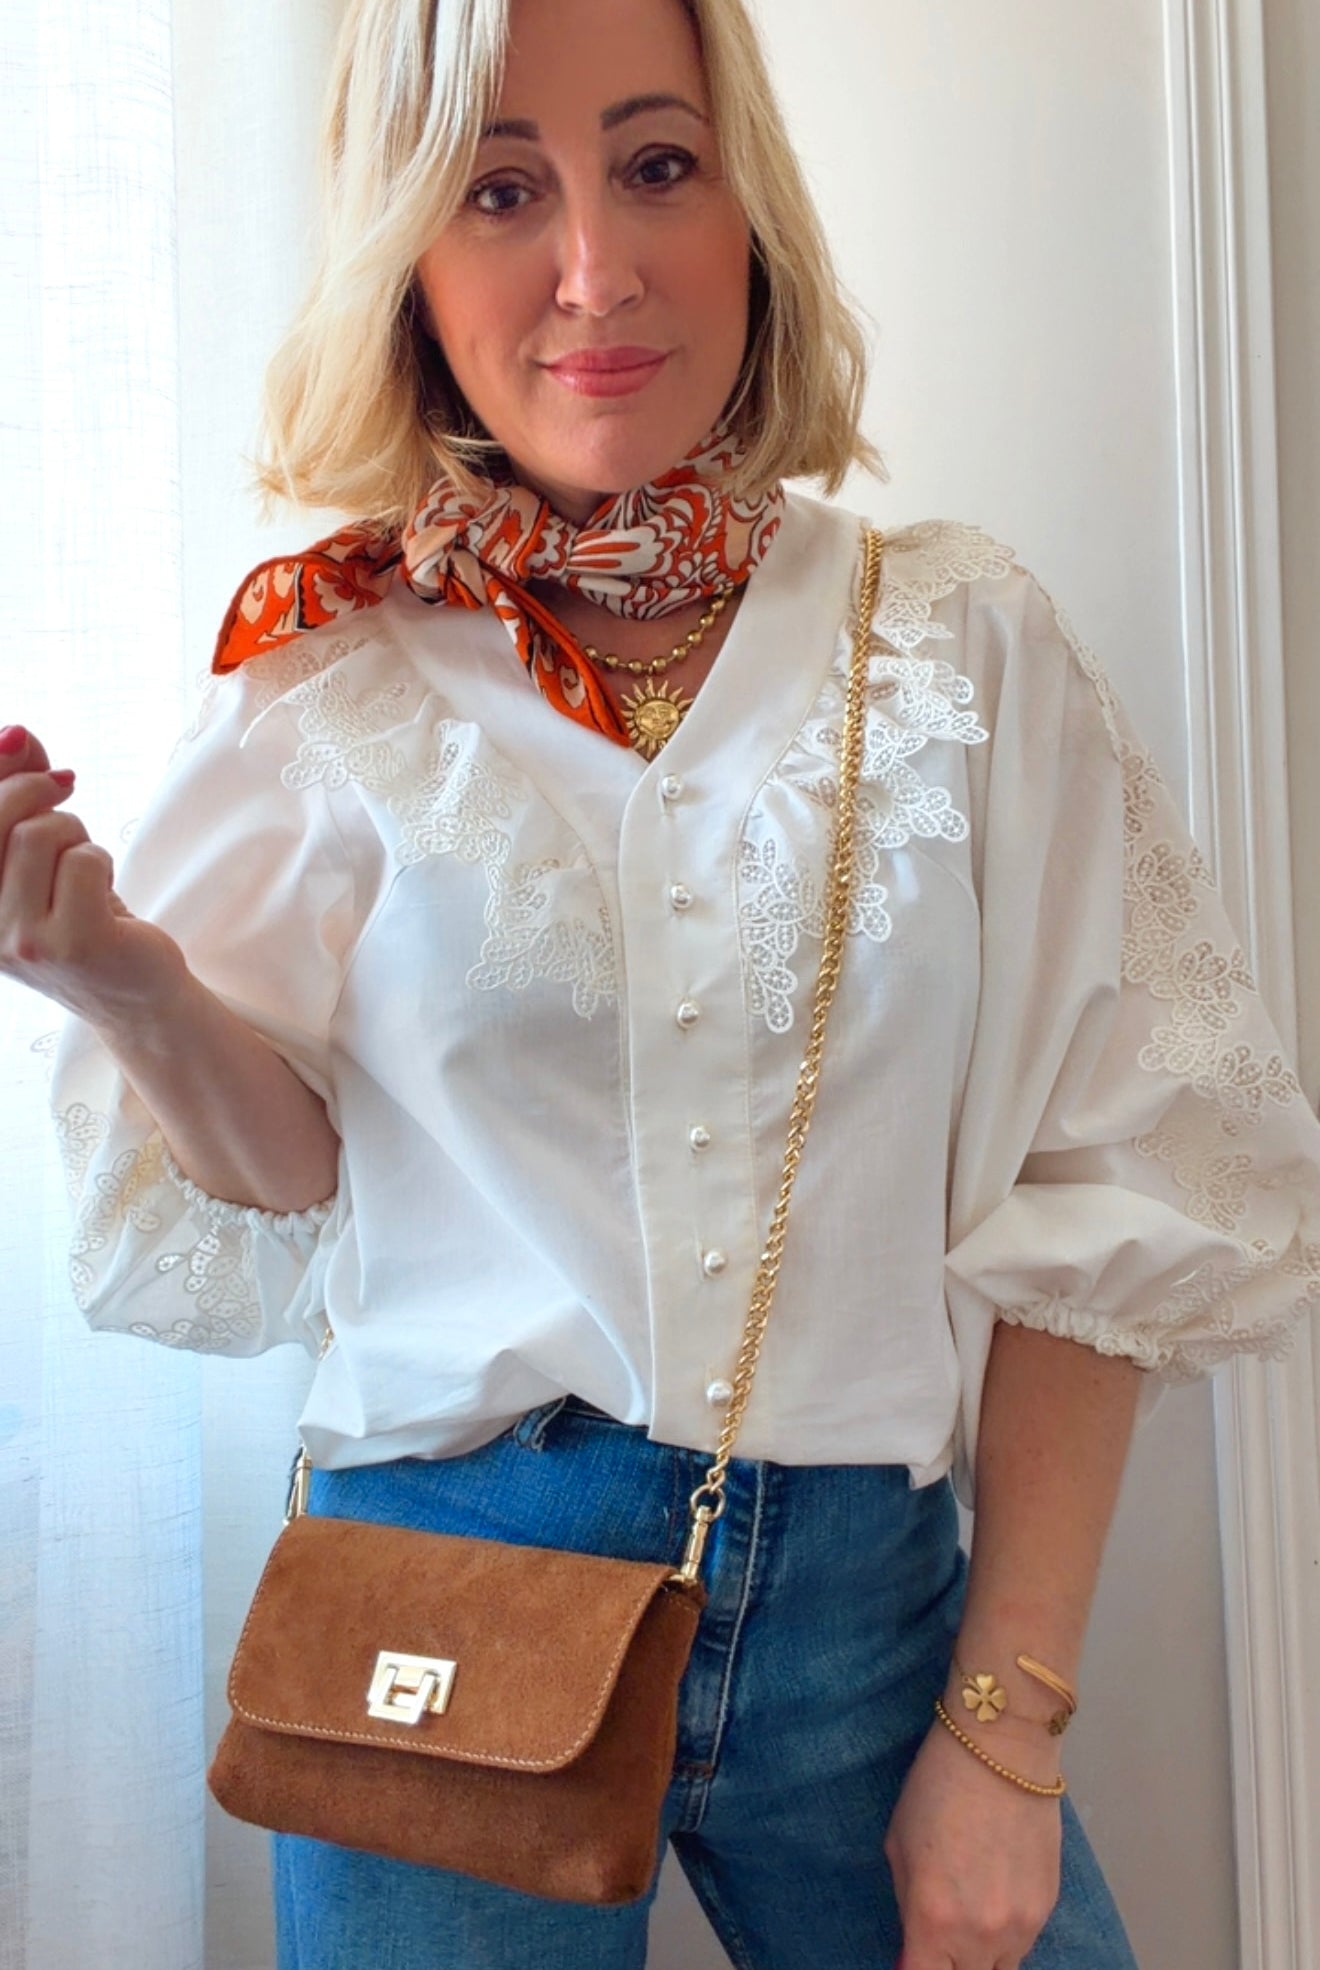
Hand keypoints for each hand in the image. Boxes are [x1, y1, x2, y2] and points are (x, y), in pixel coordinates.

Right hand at [0, 723, 187, 1029]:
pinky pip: (83, 861)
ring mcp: (17, 941)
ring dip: (75, 833)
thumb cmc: (84, 914)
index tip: (22, 740)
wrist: (137, 994)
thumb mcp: (42, 854)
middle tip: (64, 794)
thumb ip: (20, 795)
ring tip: (85, 864)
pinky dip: (102, 863)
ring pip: (40, 834)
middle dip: (35, 790)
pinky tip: (104, 891)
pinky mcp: (68, 945)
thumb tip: (16, 732)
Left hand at [885, 1714, 1061, 1969]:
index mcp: (934, 1920)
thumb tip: (914, 1949)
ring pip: (1001, 1966)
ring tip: (970, 1907)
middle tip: (941, 1935)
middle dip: (951, 1963)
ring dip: (982, 1953)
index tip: (914, 1957)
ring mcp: (1021, 1924)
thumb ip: (908, 1907)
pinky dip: (1007, 1930)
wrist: (1001, 1749)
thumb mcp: (899, 1846)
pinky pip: (1024, 1940)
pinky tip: (996, 1888)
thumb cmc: (937, 1788)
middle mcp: (980, 1934)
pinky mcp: (1048, 1906)